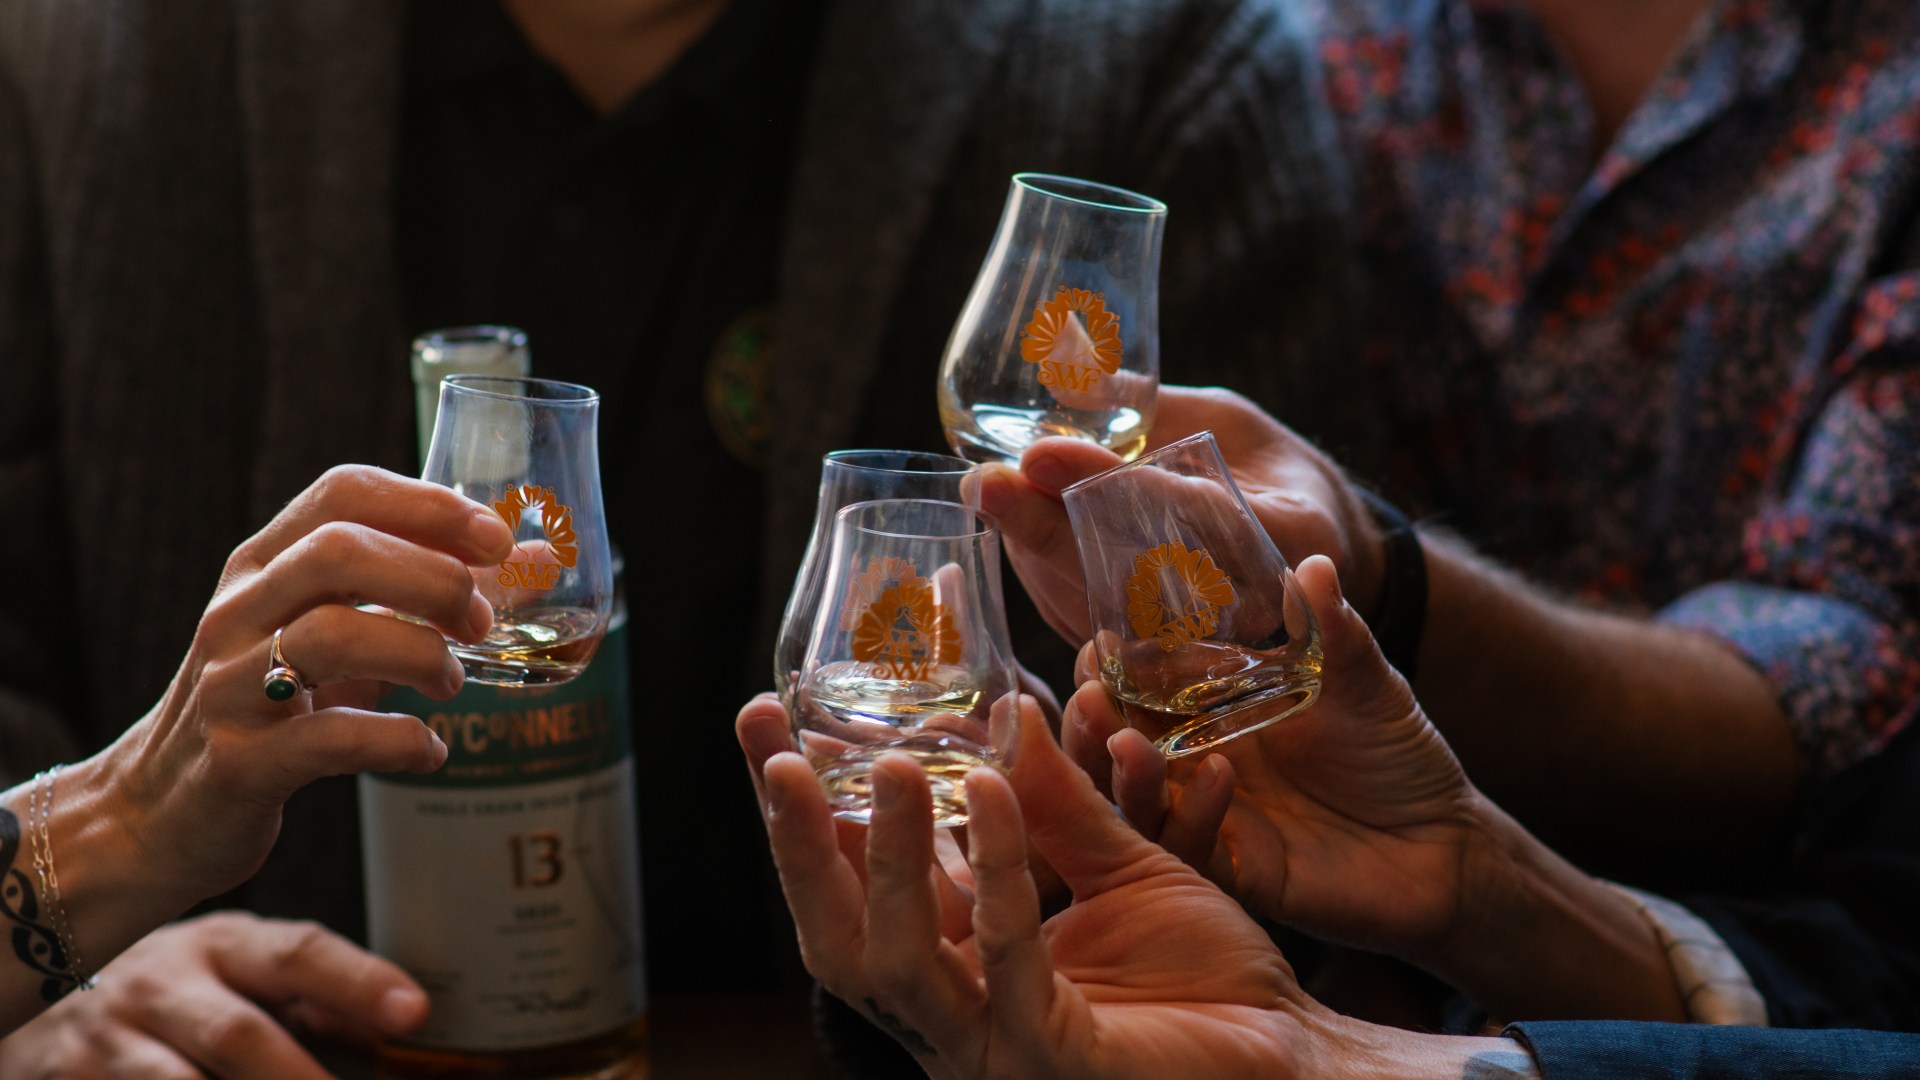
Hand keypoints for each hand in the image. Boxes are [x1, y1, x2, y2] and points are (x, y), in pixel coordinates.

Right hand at [0, 912, 427, 1078]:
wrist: (36, 981)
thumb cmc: (179, 988)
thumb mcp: (246, 976)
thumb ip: (322, 1002)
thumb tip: (413, 1029)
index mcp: (228, 945)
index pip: (301, 954)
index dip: (361, 982)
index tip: (417, 1012)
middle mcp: (167, 983)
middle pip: (240, 1034)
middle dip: (298, 1079)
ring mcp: (113, 1036)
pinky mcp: (72, 1078)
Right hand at [80, 465, 511, 911]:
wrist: (156, 814)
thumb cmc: (266, 708)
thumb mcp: (333, 638)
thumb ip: (417, 599)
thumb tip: (533, 562)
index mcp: (262, 566)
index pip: (341, 492)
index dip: (428, 505)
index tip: (495, 539)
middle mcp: (238, 613)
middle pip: (339, 552)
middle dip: (431, 578)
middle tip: (479, 623)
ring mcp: (228, 687)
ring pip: (331, 636)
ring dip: (419, 655)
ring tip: (451, 683)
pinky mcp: (238, 763)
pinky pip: (329, 739)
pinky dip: (398, 741)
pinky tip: (428, 749)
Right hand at [750, 691, 1348, 1078]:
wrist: (1295, 1055)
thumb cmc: (1205, 975)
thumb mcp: (1122, 864)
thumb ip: (1056, 801)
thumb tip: (998, 710)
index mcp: (956, 967)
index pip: (854, 885)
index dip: (806, 810)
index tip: (764, 721)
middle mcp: (953, 1016)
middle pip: (837, 934)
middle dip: (798, 844)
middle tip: (777, 750)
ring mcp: (993, 1048)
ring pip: (898, 959)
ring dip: (888, 856)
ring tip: (890, 762)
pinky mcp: (1052, 1060)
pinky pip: (1006, 962)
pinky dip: (996, 874)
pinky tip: (989, 793)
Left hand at [980, 384, 1383, 647]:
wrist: (1299, 557)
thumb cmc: (1264, 472)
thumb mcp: (1227, 419)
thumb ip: (1157, 407)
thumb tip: (1066, 373)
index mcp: (1285, 538)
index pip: (1189, 516)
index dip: (1111, 486)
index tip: (1041, 453)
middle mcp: (1241, 605)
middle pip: (1129, 574)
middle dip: (1048, 527)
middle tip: (988, 481)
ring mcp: (1190, 641)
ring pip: (1097, 602)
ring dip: (1031, 549)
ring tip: (983, 492)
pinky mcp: (1145, 653)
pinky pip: (1085, 615)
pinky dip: (1038, 566)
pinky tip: (1001, 520)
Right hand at [1065, 554, 1481, 960]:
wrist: (1446, 844)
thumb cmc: (1397, 755)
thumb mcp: (1367, 683)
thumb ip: (1335, 631)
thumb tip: (1313, 564)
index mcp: (1211, 713)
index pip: (1135, 688)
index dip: (1107, 670)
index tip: (1098, 643)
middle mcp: (1194, 764)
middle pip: (1113, 746)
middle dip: (1089, 723)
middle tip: (1086, 697)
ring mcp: (1210, 819)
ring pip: (1134, 804)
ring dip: (1120, 773)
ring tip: (1123, 739)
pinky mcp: (1236, 872)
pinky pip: (1191, 851)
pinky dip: (1192, 816)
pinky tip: (1216, 776)